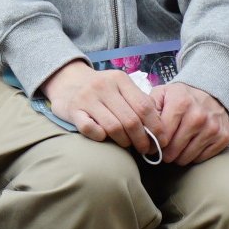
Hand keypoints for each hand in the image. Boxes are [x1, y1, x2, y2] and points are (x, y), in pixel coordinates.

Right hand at [39, 60, 164, 152]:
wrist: (67, 81)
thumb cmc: (102, 89)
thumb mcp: (121, 87)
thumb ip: (139, 101)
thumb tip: (160, 126)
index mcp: (120, 79)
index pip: (144, 106)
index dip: (156, 127)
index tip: (161, 141)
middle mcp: (104, 86)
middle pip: (131, 120)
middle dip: (142, 140)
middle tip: (145, 149)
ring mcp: (87, 97)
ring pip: (114, 127)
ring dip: (124, 142)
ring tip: (127, 145)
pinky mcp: (73, 110)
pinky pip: (90, 129)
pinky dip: (100, 137)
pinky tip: (104, 138)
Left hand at [154, 81, 228, 164]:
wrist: (214, 92)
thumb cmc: (182, 96)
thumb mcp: (163, 93)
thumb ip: (148, 107)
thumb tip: (140, 128)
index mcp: (180, 103)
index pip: (160, 135)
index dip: (153, 143)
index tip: (152, 145)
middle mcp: (198, 116)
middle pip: (172, 149)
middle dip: (164, 153)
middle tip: (163, 149)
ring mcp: (212, 128)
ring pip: (186, 157)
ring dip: (178, 157)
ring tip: (175, 149)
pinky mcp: (223, 137)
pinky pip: (201, 158)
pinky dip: (193, 156)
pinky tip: (190, 147)